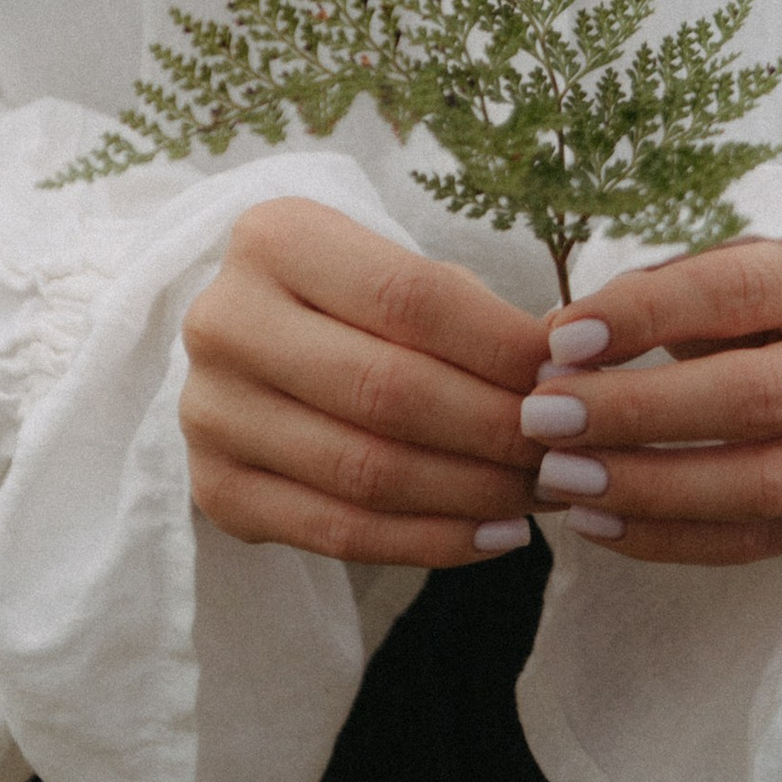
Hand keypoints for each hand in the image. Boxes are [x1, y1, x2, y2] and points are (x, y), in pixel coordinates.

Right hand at [180, 196, 550, 568]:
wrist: (249, 346)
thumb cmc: (347, 301)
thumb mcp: (394, 269)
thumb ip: (469, 309)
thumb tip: (570, 362)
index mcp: (274, 239)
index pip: (408, 296)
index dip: (500, 343)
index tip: (570, 374)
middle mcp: (226, 321)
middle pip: (389, 390)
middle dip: (497, 427)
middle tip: (567, 448)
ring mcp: (211, 411)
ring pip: (368, 471)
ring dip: (475, 492)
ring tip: (543, 494)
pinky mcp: (215, 489)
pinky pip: (339, 533)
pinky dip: (431, 542)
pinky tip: (495, 535)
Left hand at [521, 236, 781, 567]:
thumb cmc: (779, 293)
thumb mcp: (738, 261)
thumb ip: (660, 289)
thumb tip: (558, 336)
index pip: (739, 292)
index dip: (649, 314)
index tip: (563, 337)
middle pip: (753, 397)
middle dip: (637, 410)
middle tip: (544, 415)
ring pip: (760, 482)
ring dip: (648, 486)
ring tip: (559, 477)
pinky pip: (757, 541)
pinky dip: (671, 540)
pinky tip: (596, 524)